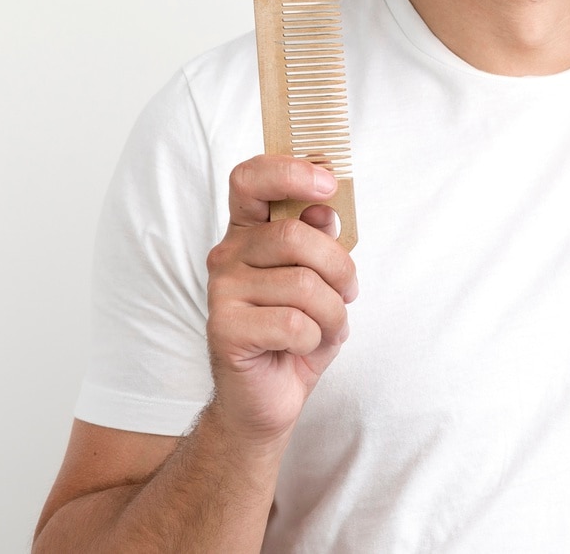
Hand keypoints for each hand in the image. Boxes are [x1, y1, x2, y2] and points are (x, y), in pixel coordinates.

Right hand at [203, 155, 359, 444]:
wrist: (268, 398)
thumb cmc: (295, 333)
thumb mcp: (321, 281)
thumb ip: (321, 240)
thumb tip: (326, 207)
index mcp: (248, 233)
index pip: (250, 179)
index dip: (288, 170)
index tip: (328, 182)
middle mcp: (227, 255)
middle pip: (295, 235)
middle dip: (340, 268)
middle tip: (348, 293)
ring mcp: (221, 291)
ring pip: (304, 285)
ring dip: (333, 314)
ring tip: (325, 328)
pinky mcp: (225, 329)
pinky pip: (295, 324)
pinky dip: (315, 340)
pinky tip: (302, 348)